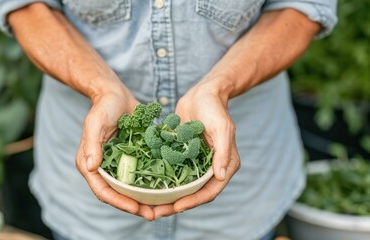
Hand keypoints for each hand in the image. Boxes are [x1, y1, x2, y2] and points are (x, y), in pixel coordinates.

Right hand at [75, 84, 154, 220]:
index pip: (102, 190)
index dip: (119, 202)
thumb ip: (92, 144)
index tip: (136, 208)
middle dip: (134, 206)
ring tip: (162, 206)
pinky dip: (150, 182)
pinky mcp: (130, 157)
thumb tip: (91, 167)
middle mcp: (103, 168)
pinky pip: (140, 174)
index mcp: (90, 163)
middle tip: (153, 214)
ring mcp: (117, 164)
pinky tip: (166, 187)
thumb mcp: (96, 122)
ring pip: (130, 188)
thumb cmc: (103, 106)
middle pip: (117, 194)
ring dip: (144, 198)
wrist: (116, 94)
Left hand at [153, 80, 240, 218]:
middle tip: (156, 212)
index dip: (193, 201)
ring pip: (181, 185)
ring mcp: (196, 162)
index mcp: (224, 165)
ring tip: (148, 204)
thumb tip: (221, 176)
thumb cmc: (215, 108)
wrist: (203, 93)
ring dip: (166, 195)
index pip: (210, 190)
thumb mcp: (221, 127)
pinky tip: (145, 184)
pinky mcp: (183, 155)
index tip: (176, 207)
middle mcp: (211, 167)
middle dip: (176, 204)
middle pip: (194, 193)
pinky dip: (161, 179)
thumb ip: (223, 152)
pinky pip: (172, 171)